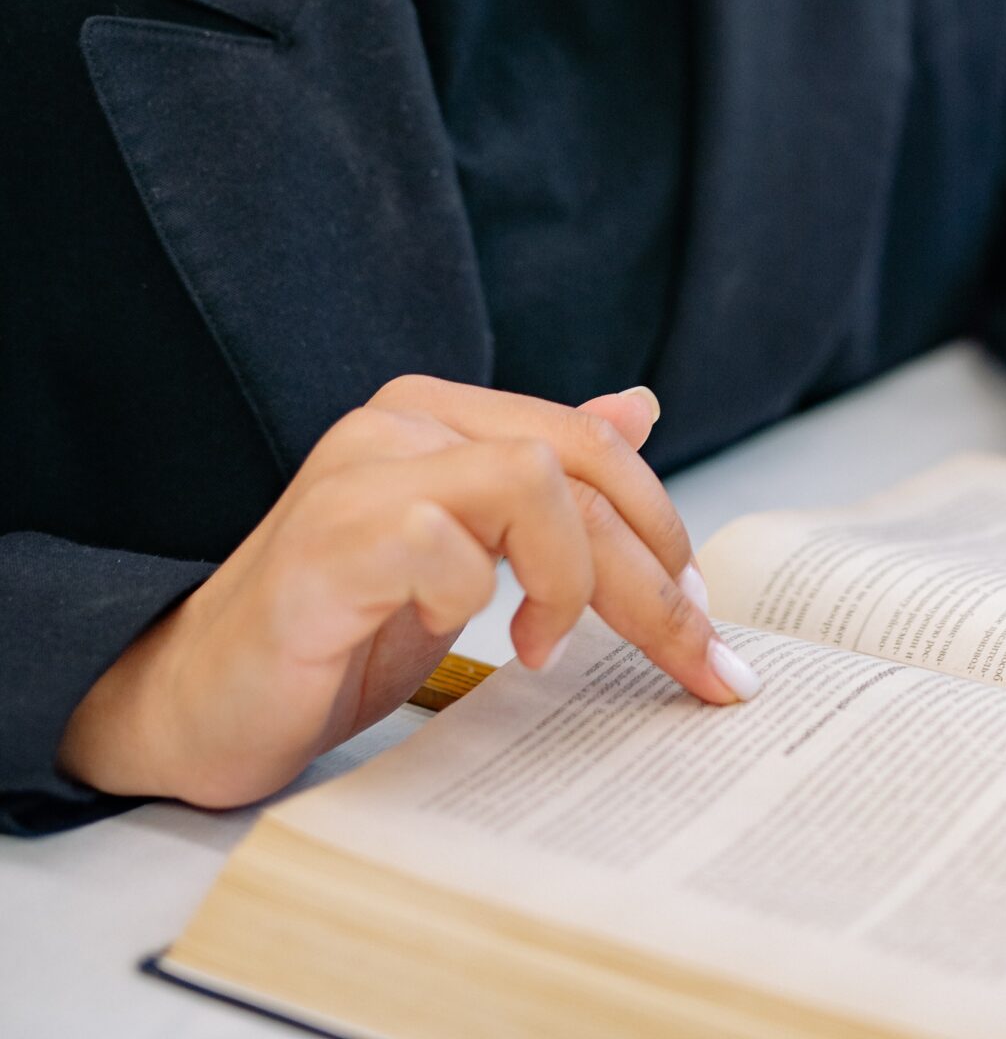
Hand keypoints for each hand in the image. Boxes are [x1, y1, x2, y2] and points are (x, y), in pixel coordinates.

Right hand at [59, 377, 756, 810]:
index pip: (590, 443)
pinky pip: (443, 543)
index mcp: (440, 413)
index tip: (702, 623)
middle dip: (653, 574)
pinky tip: (451, 634)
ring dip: (573, 580)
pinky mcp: (325, 543)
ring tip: (545, 647)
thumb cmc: (334, 634)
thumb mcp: (467, 558)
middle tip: (691, 661)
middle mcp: (401, 421)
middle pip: (577, 465)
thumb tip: (638, 410)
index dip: (662, 528)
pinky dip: (471, 595)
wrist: (195, 703)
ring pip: (531, 481)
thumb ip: (544, 486)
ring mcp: (360, 473)